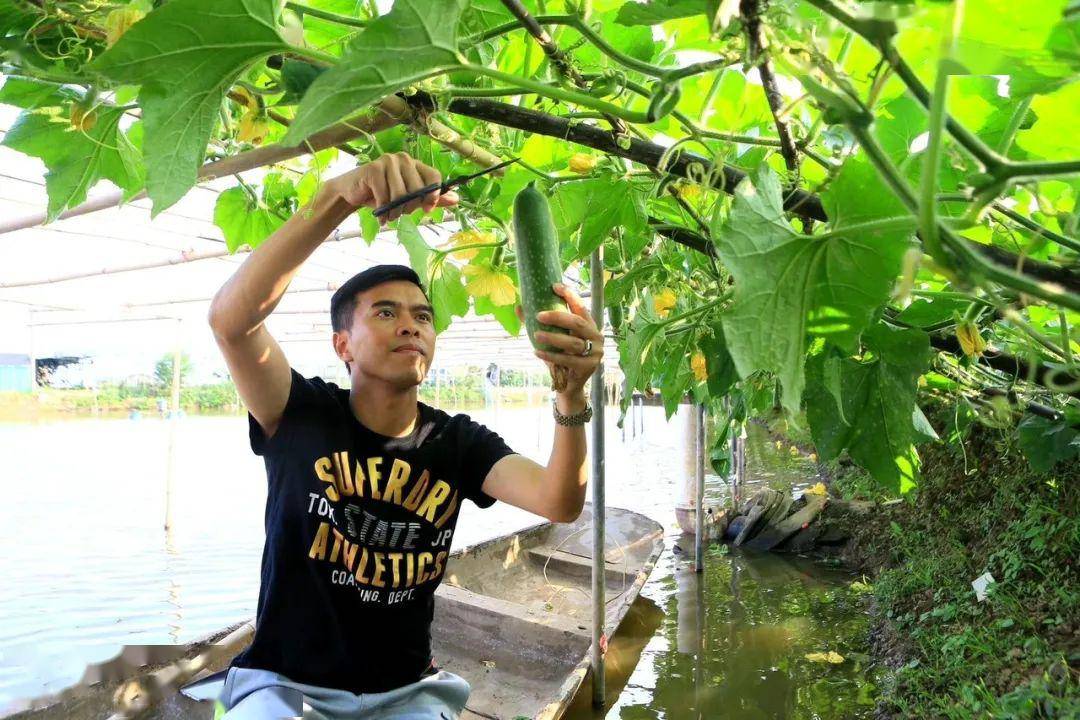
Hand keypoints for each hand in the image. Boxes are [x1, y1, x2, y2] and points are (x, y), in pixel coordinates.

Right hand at [322, 152, 458, 222]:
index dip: (434, 195)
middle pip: (418, 189)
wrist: (352, 193)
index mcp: (415, 164)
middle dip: (410, 208)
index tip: (427, 209)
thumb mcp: (409, 198)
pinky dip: (383, 212)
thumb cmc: (382, 195)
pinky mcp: (373, 169)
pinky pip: (385, 197)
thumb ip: (431, 198)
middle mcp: (403, 159)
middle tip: (399, 213)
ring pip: (401, 196)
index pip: (434, 176)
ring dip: (395, 212)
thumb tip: (456, 199)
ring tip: (389, 215)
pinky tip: (380, 216)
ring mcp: (388, 162)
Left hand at [516, 283, 602, 403]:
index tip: (554, 286)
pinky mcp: (588, 367)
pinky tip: (538, 352)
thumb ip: (540, 324)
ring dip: (553, 338)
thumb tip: (519, 307)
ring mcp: (594, 352)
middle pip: (578, 322)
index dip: (569, 295)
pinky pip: (568, 360)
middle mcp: (595, 336)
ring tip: (536, 335)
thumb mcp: (553, 339)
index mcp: (589, 325)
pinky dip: (552, 356)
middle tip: (539, 316)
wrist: (570, 386)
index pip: (580, 306)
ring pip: (574, 342)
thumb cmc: (561, 357)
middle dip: (558, 316)